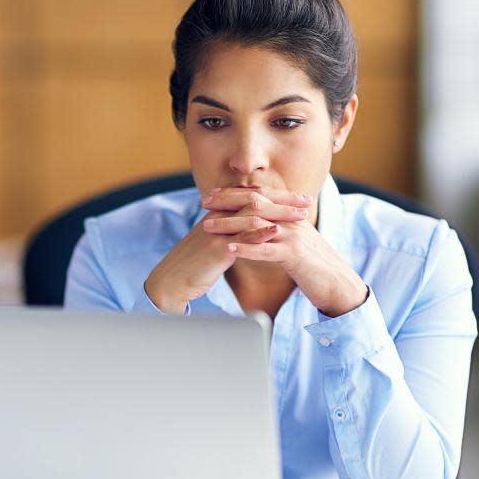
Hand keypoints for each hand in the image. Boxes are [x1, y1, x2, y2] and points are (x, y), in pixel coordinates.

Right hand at [144, 187, 311, 313]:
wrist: (170, 281)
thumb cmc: (193, 266)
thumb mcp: (213, 245)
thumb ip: (230, 235)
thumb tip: (248, 233)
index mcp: (218, 214)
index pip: (251, 198)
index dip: (276, 196)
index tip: (298, 198)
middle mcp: (218, 217)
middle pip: (255, 200)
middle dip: (283, 199)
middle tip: (307, 200)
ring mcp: (216, 231)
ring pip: (252, 215)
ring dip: (279, 213)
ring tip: (301, 214)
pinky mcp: (215, 248)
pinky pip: (241, 237)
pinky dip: (260, 233)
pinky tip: (277, 231)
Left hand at [202, 188, 367, 316]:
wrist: (338, 284)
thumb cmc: (313, 266)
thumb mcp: (294, 243)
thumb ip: (276, 232)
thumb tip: (257, 227)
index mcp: (290, 216)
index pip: (259, 197)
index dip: (234, 194)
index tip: (212, 195)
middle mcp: (291, 221)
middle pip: (256, 203)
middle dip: (228, 202)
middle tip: (204, 203)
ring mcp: (294, 236)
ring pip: (258, 224)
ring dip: (230, 224)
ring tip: (208, 226)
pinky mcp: (295, 255)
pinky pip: (267, 249)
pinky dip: (247, 248)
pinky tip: (229, 249)